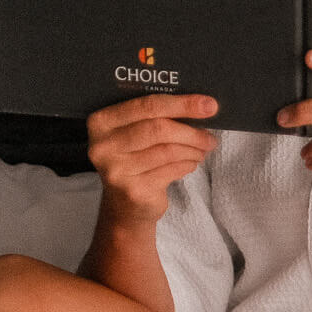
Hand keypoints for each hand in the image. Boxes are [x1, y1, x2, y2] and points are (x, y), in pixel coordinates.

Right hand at [86, 93, 219, 227]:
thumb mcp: (135, 133)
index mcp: (101, 122)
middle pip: (158, 129)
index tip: (209, 105)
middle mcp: (103, 145)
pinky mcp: (133, 190)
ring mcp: (117, 170)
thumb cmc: (135, 160)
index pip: (147, 106)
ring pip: (168, 151)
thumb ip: (157, 116)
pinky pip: (171, 170)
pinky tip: (191, 163)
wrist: (124, 207)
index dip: (182, 104)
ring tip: (202, 150)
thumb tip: (202, 105)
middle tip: (210, 136)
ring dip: (192, 150)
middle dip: (191, 132)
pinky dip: (187, 165)